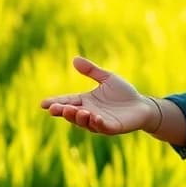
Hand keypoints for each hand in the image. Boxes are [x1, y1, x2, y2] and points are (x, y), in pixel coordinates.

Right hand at [40, 56, 157, 134]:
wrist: (142, 105)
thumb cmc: (124, 93)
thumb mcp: (107, 78)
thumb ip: (91, 71)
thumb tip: (74, 59)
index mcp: (86, 101)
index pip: (67, 101)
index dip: (55, 103)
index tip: (43, 103)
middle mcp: (89, 113)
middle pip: (72, 114)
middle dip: (63, 112)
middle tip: (54, 109)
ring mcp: (99, 122)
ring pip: (84, 122)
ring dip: (77, 117)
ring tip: (73, 110)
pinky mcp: (112, 127)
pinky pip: (102, 127)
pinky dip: (96, 123)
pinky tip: (94, 116)